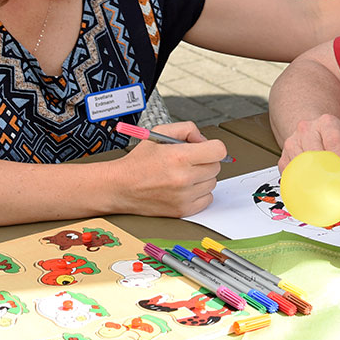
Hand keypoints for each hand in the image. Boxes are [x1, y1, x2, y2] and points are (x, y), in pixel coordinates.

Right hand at [110, 121, 226, 216]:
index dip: (214, 147)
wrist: (120, 187)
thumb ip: (187, 129)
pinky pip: (207, 199)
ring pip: (212, 183)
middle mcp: (183, 178)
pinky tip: (185, 187)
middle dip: (206, 161)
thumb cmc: (138, 161)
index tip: (207, 149)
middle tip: (190, 161)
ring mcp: (184, 196)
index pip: (219, 151)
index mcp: (179, 157)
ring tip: (184, 174)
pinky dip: (199, 193)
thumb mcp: (159, 133)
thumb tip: (204, 140)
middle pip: (216, 167)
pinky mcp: (183, 210)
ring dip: (203, 177)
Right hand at [277, 113, 339, 186]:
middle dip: (327, 173)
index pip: (334, 141)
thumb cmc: (333, 142)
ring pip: (302, 166)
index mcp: (326, 123)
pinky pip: (291, 175)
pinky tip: (310, 185)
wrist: (313, 134)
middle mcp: (307, 129)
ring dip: (313, 180)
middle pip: (315, 154)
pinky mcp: (283, 158)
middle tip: (336, 187)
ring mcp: (292, 143)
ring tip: (324, 187)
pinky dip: (301, 183)